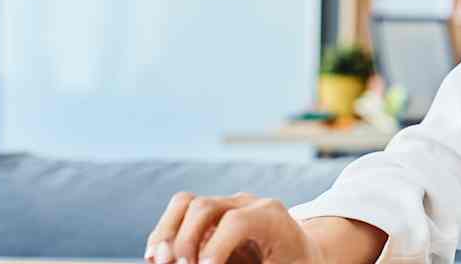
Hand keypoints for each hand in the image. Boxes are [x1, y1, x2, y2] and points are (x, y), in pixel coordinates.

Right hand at [143, 191, 328, 263]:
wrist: (303, 253)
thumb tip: (210, 262)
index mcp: (273, 218)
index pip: (237, 221)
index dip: (216, 247)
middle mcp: (249, 204)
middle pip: (205, 206)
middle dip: (185, 241)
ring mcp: (228, 205)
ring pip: (187, 203)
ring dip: (167, 234)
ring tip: (159, 261)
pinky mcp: (212, 214)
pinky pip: (181, 212)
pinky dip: (166, 233)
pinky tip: (157, 257)